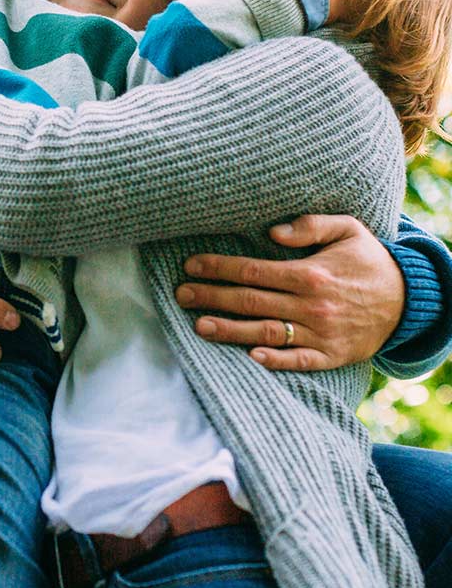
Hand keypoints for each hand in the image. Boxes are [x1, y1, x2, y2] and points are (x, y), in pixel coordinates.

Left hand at [175, 214, 404, 370]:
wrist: (407, 300)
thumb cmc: (368, 260)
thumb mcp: (348, 228)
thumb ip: (310, 225)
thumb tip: (271, 232)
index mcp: (309, 273)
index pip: (252, 270)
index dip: (219, 267)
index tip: (191, 265)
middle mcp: (311, 305)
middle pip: (250, 301)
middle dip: (212, 297)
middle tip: (180, 295)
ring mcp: (320, 333)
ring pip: (265, 333)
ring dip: (230, 331)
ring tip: (198, 326)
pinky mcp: (330, 356)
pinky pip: (298, 361)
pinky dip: (274, 362)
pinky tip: (249, 358)